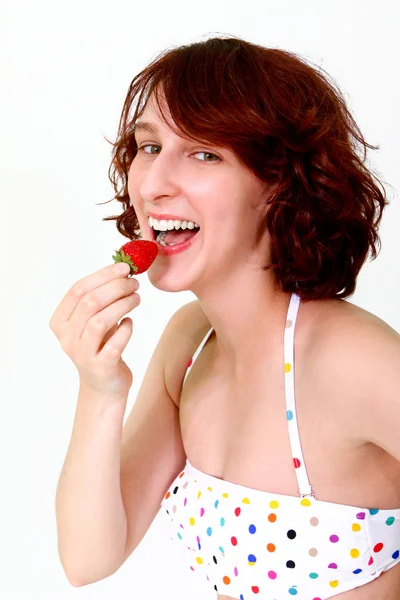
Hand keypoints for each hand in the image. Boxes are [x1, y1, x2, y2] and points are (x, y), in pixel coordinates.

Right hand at [49, 263, 139, 398]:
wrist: (104, 386)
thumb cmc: (101, 346)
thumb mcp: (95, 320)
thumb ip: (101, 298)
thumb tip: (122, 269)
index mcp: (60, 321)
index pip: (78, 290)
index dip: (102, 275)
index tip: (124, 267)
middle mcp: (67, 337)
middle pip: (90, 302)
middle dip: (116, 287)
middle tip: (134, 283)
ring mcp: (82, 353)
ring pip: (100, 320)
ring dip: (122, 304)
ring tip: (136, 298)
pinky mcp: (100, 366)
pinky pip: (115, 343)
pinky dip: (126, 328)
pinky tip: (130, 322)